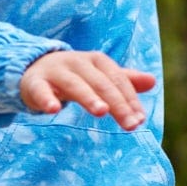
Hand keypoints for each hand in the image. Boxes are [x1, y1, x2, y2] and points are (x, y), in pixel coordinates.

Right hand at [20, 50, 155, 130]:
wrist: (33, 68)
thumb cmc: (74, 76)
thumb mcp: (99, 76)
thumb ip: (124, 80)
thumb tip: (153, 81)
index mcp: (96, 60)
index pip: (117, 79)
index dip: (130, 99)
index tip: (140, 119)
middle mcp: (77, 62)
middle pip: (100, 83)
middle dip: (117, 103)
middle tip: (130, 125)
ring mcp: (55, 71)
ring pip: (74, 84)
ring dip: (88, 97)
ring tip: (102, 112)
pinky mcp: (35, 83)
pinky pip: (41, 90)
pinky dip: (47, 99)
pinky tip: (54, 110)